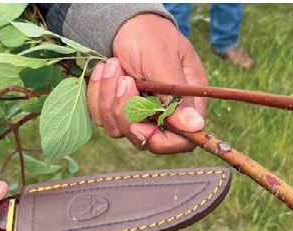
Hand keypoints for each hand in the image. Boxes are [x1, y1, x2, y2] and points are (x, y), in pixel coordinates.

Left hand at [87, 13, 208, 153]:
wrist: (125, 26)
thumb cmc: (150, 36)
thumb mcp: (163, 59)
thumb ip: (175, 94)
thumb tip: (195, 126)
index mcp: (186, 104)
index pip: (181, 141)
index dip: (161, 141)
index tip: (140, 126)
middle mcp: (164, 115)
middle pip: (144, 140)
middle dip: (126, 112)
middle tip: (124, 79)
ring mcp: (138, 116)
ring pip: (118, 130)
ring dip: (109, 97)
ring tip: (113, 64)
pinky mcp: (117, 112)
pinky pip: (100, 118)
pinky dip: (97, 94)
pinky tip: (103, 70)